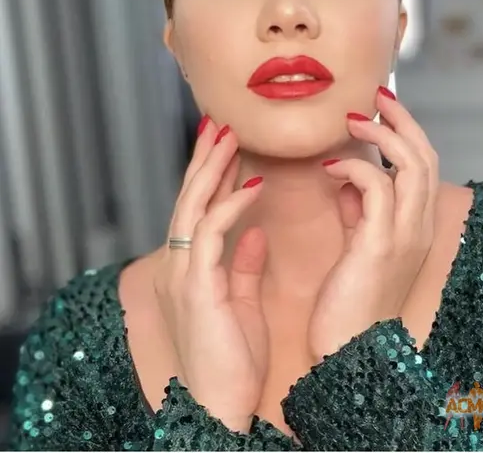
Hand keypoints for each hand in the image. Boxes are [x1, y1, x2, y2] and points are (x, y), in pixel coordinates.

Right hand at [153, 117, 267, 432]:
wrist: (219, 406)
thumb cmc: (231, 361)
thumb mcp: (241, 303)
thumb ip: (242, 265)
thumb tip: (253, 232)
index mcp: (192, 269)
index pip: (199, 210)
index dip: (211, 175)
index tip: (225, 146)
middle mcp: (180, 265)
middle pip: (189, 199)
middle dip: (204, 158)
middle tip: (219, 123)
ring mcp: (184, 274)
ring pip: (192, 206)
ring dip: (211, 168)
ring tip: (228, 136)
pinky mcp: (197, 286)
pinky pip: (210, 234)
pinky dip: (230, 206)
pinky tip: (252, 184)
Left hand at [308, 88, 438, 360]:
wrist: (347, 349)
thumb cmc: (349, 297)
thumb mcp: (360, 245)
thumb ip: (360, 210)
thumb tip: (348, 177)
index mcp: (415, 226)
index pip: (423, 164)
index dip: (406, 130)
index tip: (381, 107)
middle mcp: (419, 227)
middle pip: (426, 155)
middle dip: (402, 119)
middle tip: (376, 95)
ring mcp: (404, 236)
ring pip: (411, 165)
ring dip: (383, 135)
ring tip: (355, 120)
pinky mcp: (380, 245)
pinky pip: (376, 188)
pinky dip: (355, 167)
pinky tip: (330, 166)